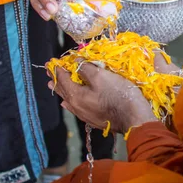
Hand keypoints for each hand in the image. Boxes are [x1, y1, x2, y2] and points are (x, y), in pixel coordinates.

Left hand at [47, 55, 178, 133]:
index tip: (51, 62)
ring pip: (68, 100)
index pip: (63, 79)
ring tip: (54, 86)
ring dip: (62, 90)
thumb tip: (75, 63)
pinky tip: (68, 103)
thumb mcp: (102, 76)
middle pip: (63, 90)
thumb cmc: (118, 95)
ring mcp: (85, 114)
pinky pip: (75, 108)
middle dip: (56, 79)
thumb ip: (86, 68)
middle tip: (49, 72)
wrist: (134, 118)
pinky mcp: (94, 119)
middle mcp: (77, 106)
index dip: (58, 69)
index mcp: (76, 95)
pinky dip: (69, 101)